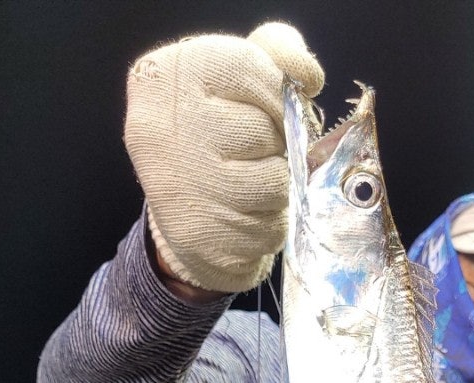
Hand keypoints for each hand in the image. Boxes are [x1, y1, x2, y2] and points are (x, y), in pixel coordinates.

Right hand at [124, 22, 323, 293]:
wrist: (184, 207)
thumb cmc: (216, 130)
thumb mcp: (234, 76)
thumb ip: (275, 55)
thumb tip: (307, 77)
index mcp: (165, 77)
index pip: (248, 65)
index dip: (274, 90)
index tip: (269, 106)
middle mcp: (165, 130)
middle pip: (264, 129)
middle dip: (274, 142)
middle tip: (246, 151)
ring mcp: (184, 188)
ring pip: (275, 181)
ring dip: (275, 185)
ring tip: (247, 183)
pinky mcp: (204, 237)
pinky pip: (270, 226)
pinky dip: (269, 222)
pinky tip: (243, 214)